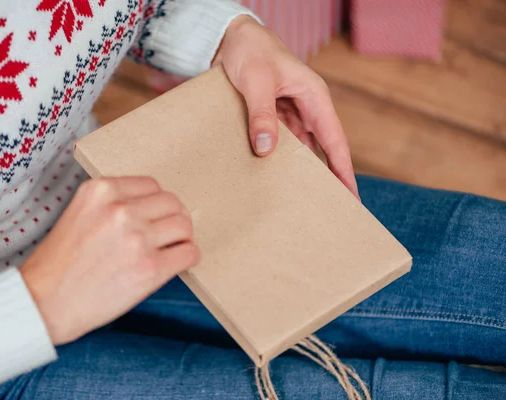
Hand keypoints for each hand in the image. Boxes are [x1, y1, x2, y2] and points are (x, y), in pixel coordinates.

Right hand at [20, 177, 199, 344]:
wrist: (44, 302)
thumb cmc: (59, 264)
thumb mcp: (79, 214)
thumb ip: (112, 204)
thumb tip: (151, 207)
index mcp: (101, 191)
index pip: (151, 185)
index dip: (155, 203)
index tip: (152, 217)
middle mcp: (120, 209)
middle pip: (172, 203)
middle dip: (171, 218)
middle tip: (164, 235)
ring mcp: (137, 238)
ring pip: (184, 225)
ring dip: (181, 238)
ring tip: (170, 249)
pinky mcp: (150, 268)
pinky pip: (189, 253)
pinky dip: (187, 257)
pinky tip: (175, 264)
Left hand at [213, 16, 358, 198]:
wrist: (230, 36)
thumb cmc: (250, 50)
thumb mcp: (255, 80)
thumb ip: (262, 113)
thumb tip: (265, 149)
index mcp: (314, 97)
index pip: (335, 141)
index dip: (343, 171)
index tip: (351, 197)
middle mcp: (306, 107)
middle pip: (321, 150)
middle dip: (326, 178)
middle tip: (329, 210)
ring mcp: (289, 113)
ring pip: (300, 149)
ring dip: (299, 171)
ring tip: (300, 201)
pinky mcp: (272, 116)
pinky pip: (279, 142)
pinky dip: (277, 159)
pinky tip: (272, 177)